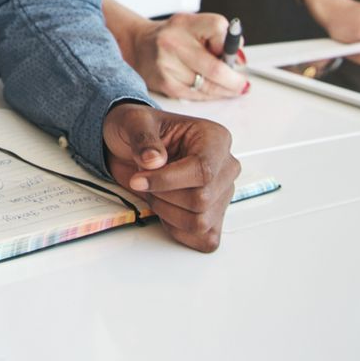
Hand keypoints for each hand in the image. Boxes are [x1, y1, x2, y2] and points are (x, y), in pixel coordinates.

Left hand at [102, 103, 239, 251]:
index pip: (202, 171)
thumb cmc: (141, 130)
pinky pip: (205, 239)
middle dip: (163, 195)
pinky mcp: (214, 216)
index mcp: (215, 139)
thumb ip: (143, 139)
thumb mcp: (134, 122)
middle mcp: (225, 167)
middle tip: (144, 181)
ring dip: (167, 213)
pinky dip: (178, 231)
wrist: (134, 144)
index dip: (167, 180)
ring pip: (201, 223)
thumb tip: (153, 160)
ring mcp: (222, 194)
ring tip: (154, 193)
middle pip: (202, 200)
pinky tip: (165, 210)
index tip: (138, 179)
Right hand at [124, 13, 247, 99]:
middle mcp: (173, 42)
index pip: (218, 28)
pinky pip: (196, 95)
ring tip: (229, 87)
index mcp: (184, 23)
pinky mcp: (165, 84)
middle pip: (216, 68)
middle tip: (242, 84)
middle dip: (234, 80)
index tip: (236, 55)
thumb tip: (238, 59)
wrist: (137, 44)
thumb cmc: (172, 36)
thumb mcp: (194, 25)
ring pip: (208, 86)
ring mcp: (167, 65)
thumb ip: (219, 35)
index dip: (231, 44)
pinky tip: (213, 91)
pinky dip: (210, 96)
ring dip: (224, 90)